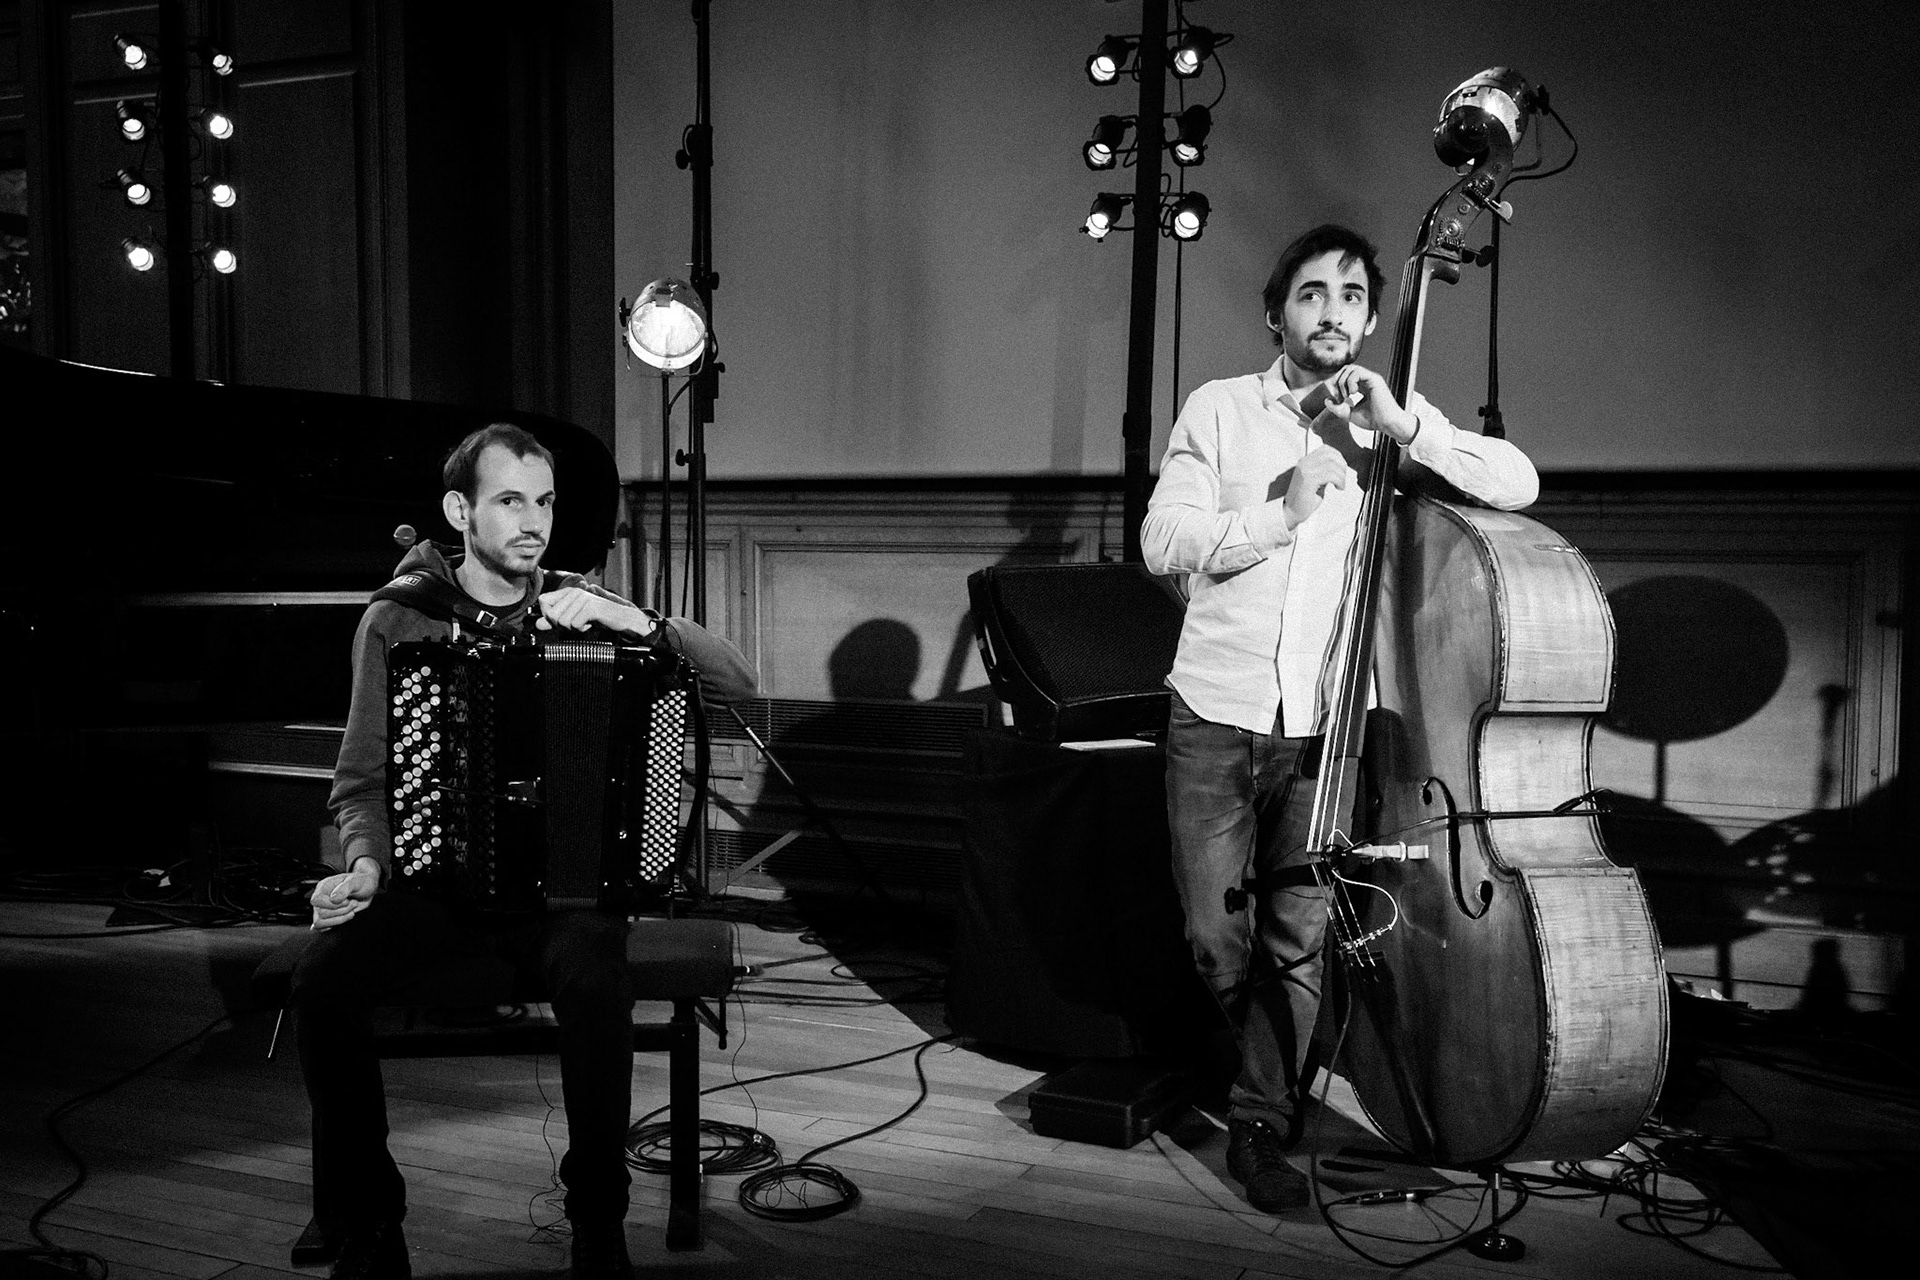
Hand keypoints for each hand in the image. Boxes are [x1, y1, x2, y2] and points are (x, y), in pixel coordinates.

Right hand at [310, 862, 379, 929]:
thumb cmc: (361, 882)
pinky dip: (334, 924)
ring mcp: (322, 908)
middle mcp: (321, 898)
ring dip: (340, 918)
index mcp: (324, 886)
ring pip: (320, 923)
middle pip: (321, 913)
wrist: (367, 889)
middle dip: (342, 911)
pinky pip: (321, 927)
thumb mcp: (356, 882)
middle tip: (354, 903)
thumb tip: (333, 899)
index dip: (331, 904)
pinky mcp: (326, 917)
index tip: (347, 901)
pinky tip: (345, 916)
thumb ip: (345, 888)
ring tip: (351, 910)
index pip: (316, 900)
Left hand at [535, 586, 654, 637]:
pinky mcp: (591, 608)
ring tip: (584, 623)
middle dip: (561, 625)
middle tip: (575, 623)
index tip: (560, 619)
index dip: (547, 614)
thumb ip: (554, 621)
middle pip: (551, 615)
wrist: (619, 619)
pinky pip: (575, 624)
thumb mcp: (572, 619)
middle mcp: (574, 592)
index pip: (543, 601)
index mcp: (568, 592)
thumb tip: (537, 624)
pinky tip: (589, 625)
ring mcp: (583, 599)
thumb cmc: (596, 618)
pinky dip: (581, 629)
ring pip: (562, 621)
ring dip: (573, 628)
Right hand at [1282, 445, 1349, 527]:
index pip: (1325, 449)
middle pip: (1330, 455)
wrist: (1290, 512)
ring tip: (1340, 485)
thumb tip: (1340, 467)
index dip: (1338, 457)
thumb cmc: (1304, 500)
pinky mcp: (1308, 480)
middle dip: (1342, 465)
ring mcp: (1305, 471)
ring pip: (1332, 465)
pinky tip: (1338, 488)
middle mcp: (1304, 463)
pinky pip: (1330, 475)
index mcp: (1305, 461)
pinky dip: (1339, 481)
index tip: (1342, 469)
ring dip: (1341, 476)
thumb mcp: (1316, 481)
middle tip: (1343, 478)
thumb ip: (1324, 472)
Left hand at [1317, 364, 1418, 444]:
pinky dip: (1351, 381)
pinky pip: (1357, 372)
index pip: (1345, 376)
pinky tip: (1354, 393)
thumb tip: (1327, 400)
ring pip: (1351, 368)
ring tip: (1346, 396)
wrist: (1387, 424)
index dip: (1336, 384)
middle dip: (1338, 381)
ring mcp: (1371, 378)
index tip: (1336, 399)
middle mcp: (1366, 381)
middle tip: (1340, 396)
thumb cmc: (1373, 420)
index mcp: (1362, 387)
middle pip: (1346, 369)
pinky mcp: (1374, 379)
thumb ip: (1338, 408)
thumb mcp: (1350, 414)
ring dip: (1343, 382)